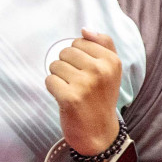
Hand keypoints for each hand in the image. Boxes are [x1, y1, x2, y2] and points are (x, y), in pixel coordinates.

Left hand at [45, 29, 122, 156]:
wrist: (99, 132)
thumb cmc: (102, 97)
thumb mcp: (111, 69)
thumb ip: (103, 44)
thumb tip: (84, 28)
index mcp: (112, 61)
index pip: (79, 42)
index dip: (77, 56)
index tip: (86, 71)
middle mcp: (100, 70)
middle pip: (65, 52)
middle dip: (66, 66)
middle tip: (77, 82)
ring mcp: (85, 84)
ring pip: (55, 65)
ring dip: (59, 78)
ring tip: (71, 90)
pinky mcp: (70, 97)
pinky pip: (49, 80)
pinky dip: (53, 89)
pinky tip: (64, 98)